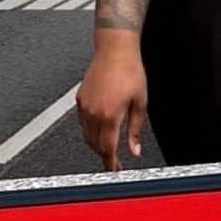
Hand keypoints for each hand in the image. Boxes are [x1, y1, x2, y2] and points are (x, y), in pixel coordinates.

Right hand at [76, 44, 147, 170]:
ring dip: (96, 143)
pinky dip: (89, 129)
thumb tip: (135, 149)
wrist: (115, 49)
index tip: (115, 170)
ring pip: (86, 134)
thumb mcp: (140, 103)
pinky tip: (99, 126)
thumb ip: (135, 130)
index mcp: (110, 115)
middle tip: (115, 159)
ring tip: (108, 143)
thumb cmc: (130, 70)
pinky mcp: (80, 97)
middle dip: (104, 155)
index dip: (111, 163)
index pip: (108, 149)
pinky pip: (82, 121)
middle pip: (95, 145)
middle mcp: (94, 112)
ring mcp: (85, 105)